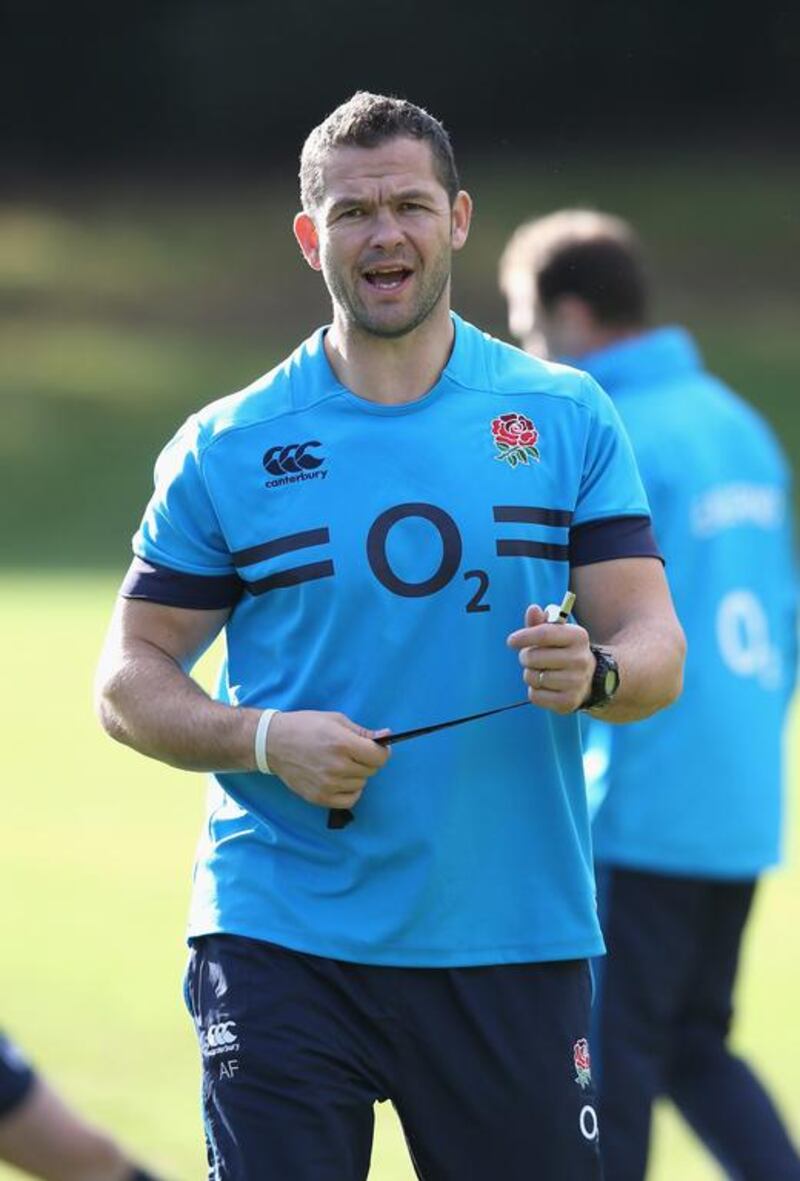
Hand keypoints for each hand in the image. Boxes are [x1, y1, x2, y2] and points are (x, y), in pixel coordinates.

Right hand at [266, 710, 390, 810]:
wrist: (273, 743)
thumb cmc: (305, 727)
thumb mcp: (336, 720)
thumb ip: (363, 732)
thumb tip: (386, 737)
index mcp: (343, 744)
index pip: (380, 757)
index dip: (382, 751)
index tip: (376, 748)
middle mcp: (337, 767)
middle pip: (371, 770)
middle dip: (367, 761)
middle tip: (353, 752)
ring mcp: (328, 785)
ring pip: (361, 784)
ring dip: (356, 775)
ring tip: (340, 763)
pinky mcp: (319, 798)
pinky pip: (350, 800)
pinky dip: (350, 791)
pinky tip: (341, 780)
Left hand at [506, 604, 594, 714]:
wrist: (590, 678)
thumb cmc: (564, 651)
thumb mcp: (557, 633)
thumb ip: (541, 622)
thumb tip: (533, 609)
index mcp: (578, 636)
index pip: (544, 634)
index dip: (523, 637)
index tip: (511, 641)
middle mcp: (580, 659)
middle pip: (534, 657)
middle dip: (525, 657)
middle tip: (530, 658)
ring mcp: (576, 682)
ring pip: (534, 677)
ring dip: (530, 675)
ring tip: (540, 672)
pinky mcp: (569, 702)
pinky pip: (535, 696)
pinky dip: (534, 691)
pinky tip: (545, 686)